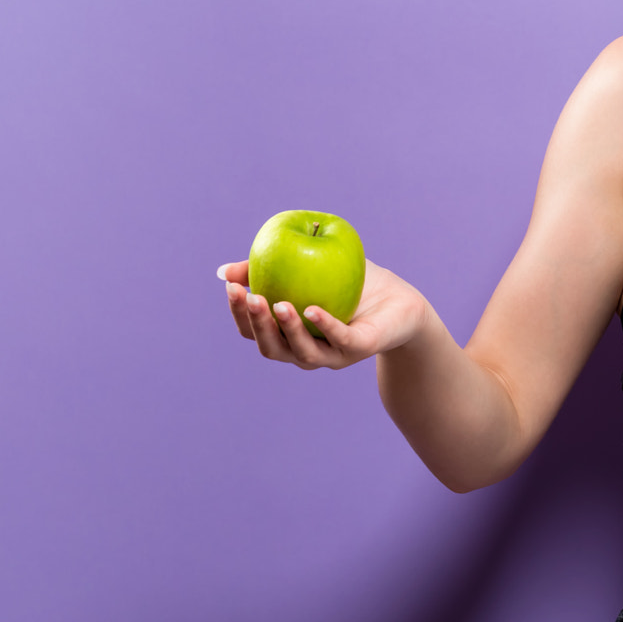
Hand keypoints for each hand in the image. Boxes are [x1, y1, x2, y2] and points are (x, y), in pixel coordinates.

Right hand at [218, 258, 430, 369]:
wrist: (399, 302)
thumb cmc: (349, 283)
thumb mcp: (306, 267)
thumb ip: (267, 269)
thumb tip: (223, 272)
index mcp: (288, 334)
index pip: (253, 331)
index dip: (239, 314)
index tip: (232, 288)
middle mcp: (305, 350)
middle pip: (271, 347)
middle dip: (257, 324)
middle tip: (251, 297)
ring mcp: (332, 354)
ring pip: (302, 351)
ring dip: (287, 330)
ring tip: (278, 304)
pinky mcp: (359, 348)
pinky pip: (339, 339)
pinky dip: (324, 326)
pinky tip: (312, 309)